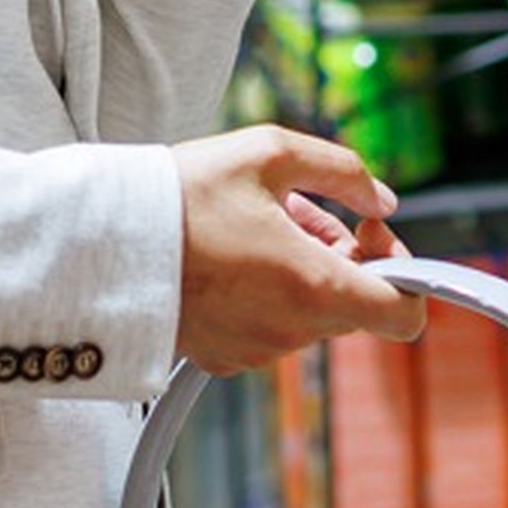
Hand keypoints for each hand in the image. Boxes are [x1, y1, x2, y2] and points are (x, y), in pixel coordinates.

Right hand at [171, 127, 427, 376]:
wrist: (100, 242)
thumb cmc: (182, 195)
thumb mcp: (271, 152)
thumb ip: (344, 172)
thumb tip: (382, 201)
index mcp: (315, 288)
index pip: (403, 314)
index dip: (406, 273)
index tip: (372, 237)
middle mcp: (291, 331)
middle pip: (353, 301)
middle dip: (340, 253)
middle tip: (299, 208)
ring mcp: (256, 349)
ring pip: (310, 309)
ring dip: (301, 267)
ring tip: (253, 222)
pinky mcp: (224, 356)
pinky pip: (270, 324)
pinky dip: (267, 291)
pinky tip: (231, 253)